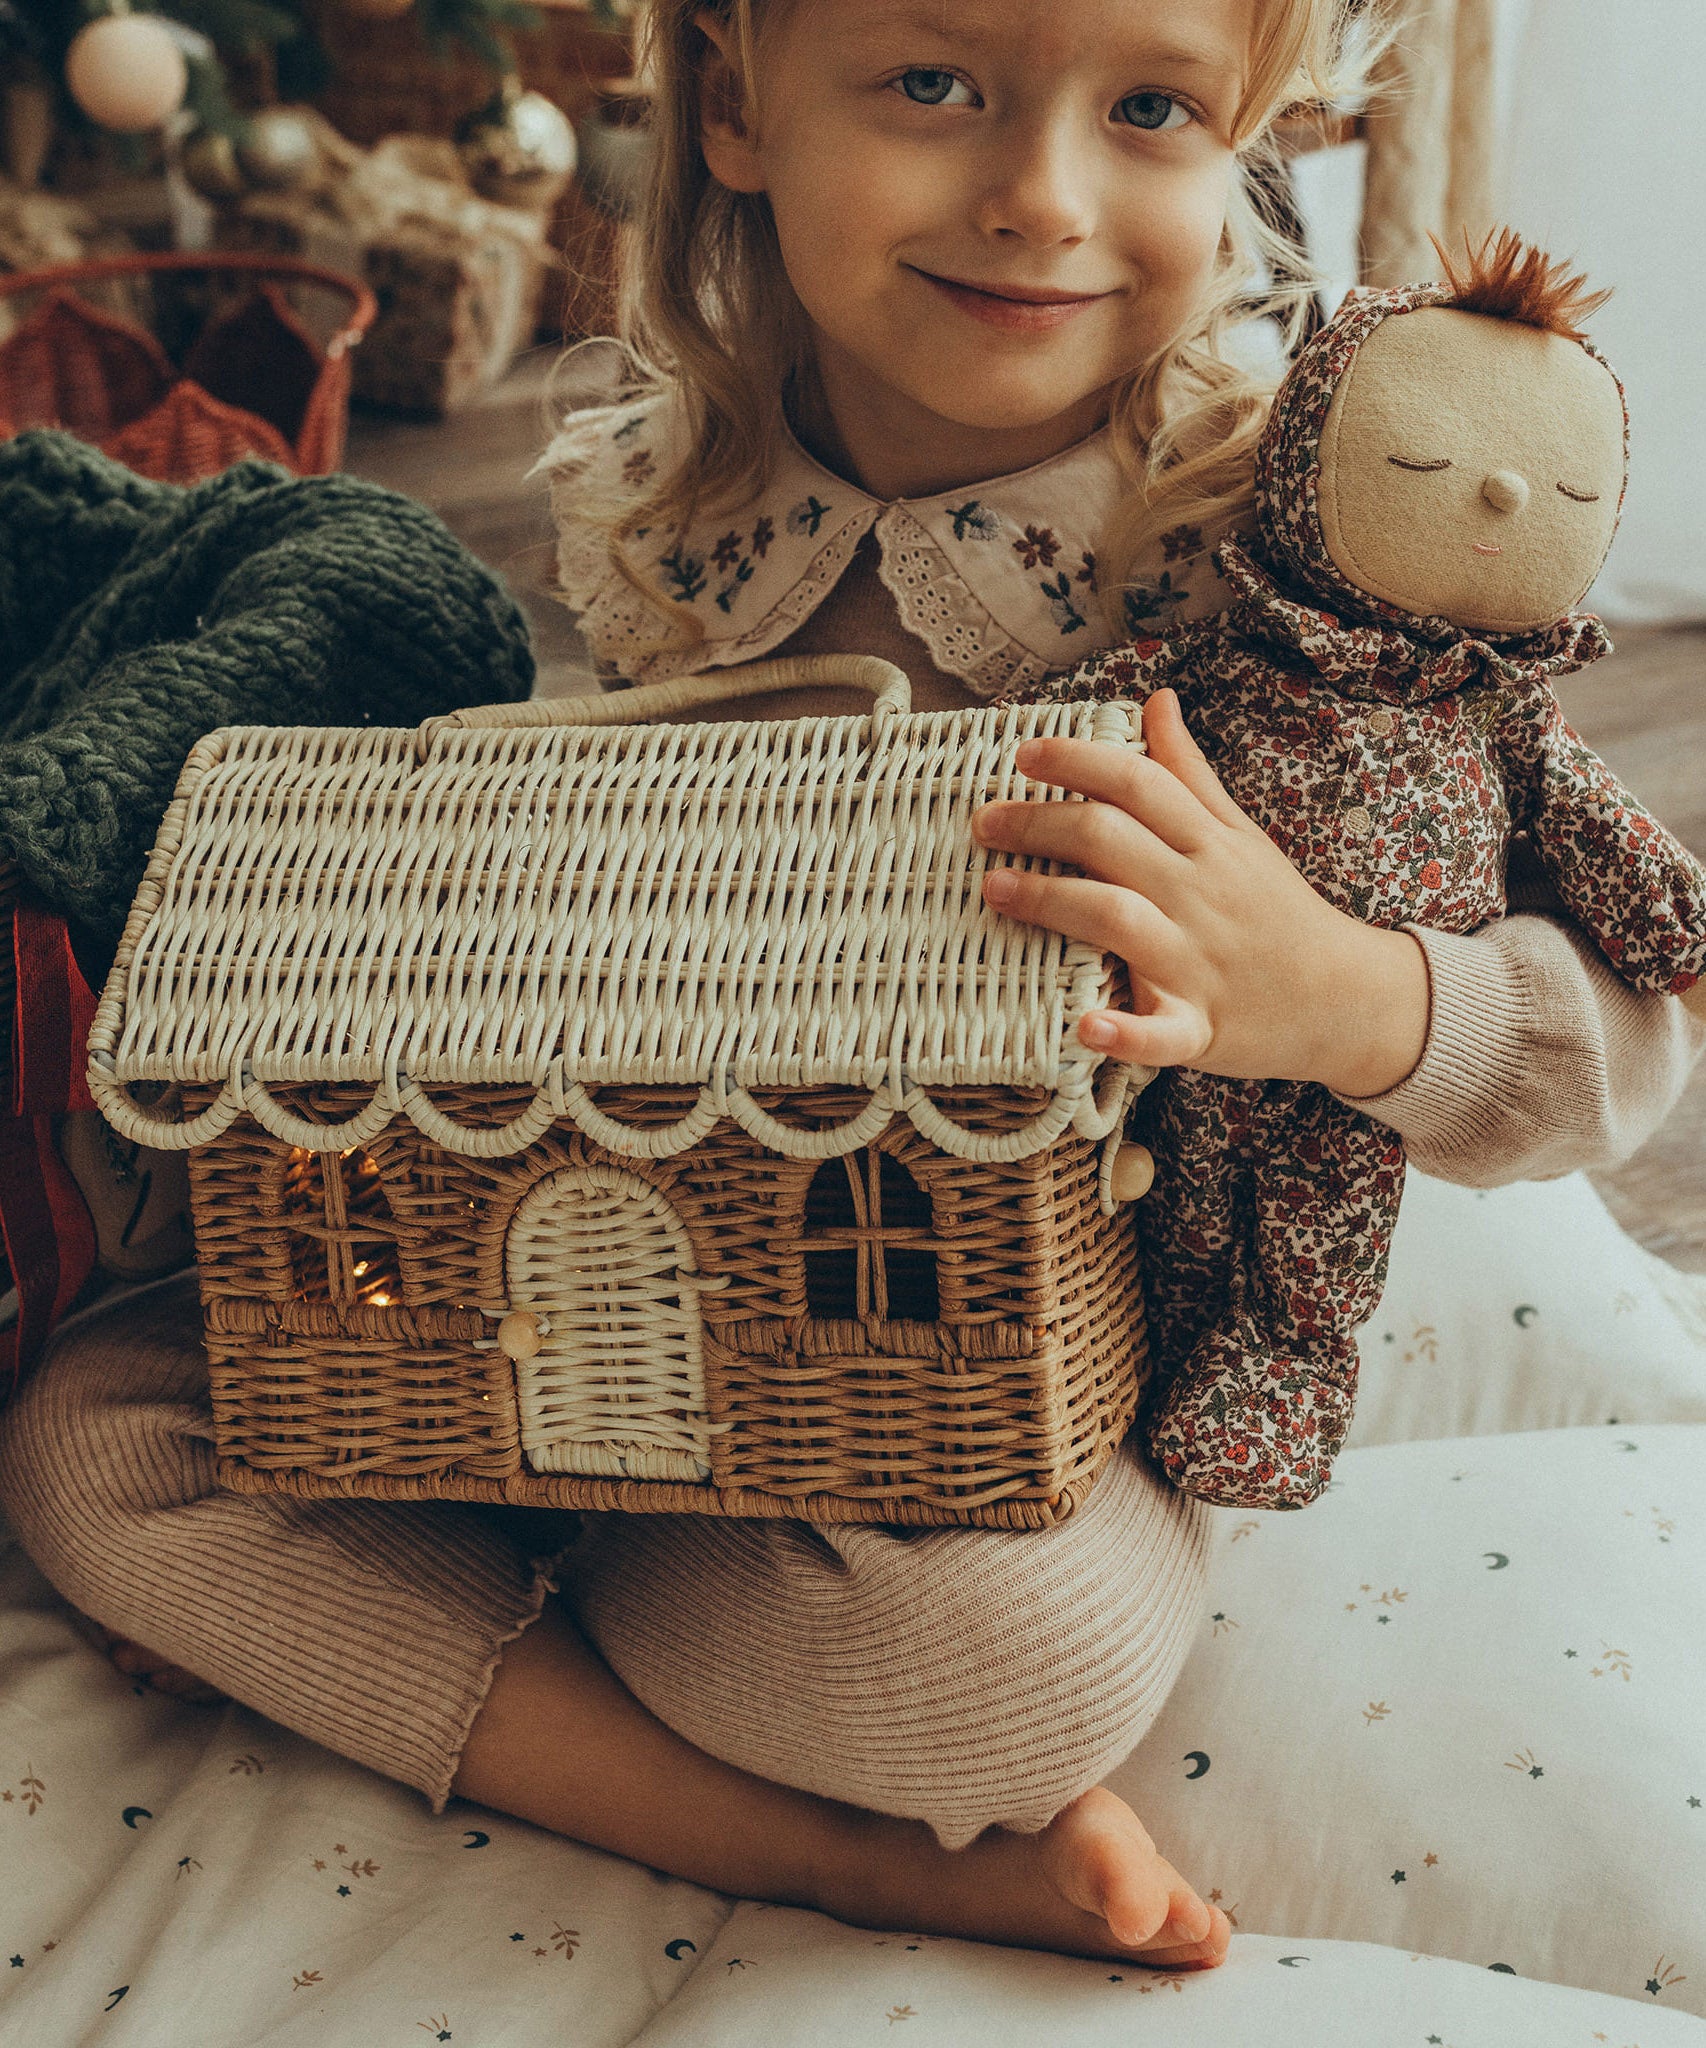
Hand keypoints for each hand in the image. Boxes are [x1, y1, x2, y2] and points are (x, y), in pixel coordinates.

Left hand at [972, 690, 1430, 1094]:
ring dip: (1053, 902)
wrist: (1350, 1001)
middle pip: (1112, 841)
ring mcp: (1200, 963)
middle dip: (1041, 824)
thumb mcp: (1242, 836)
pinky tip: (1083, 1026)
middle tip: (984, 823)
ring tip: (995, 890)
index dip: (1079, 761)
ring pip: (1119, 919)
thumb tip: (1156, 701)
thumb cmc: (1279, 914)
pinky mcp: (1201, 1028)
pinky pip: (1159, 1032)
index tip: (1024, 752)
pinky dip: (1122, 1032)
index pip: (1139, 784)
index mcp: (1210, 845)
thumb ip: (1191, 775)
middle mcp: (1201, 895)